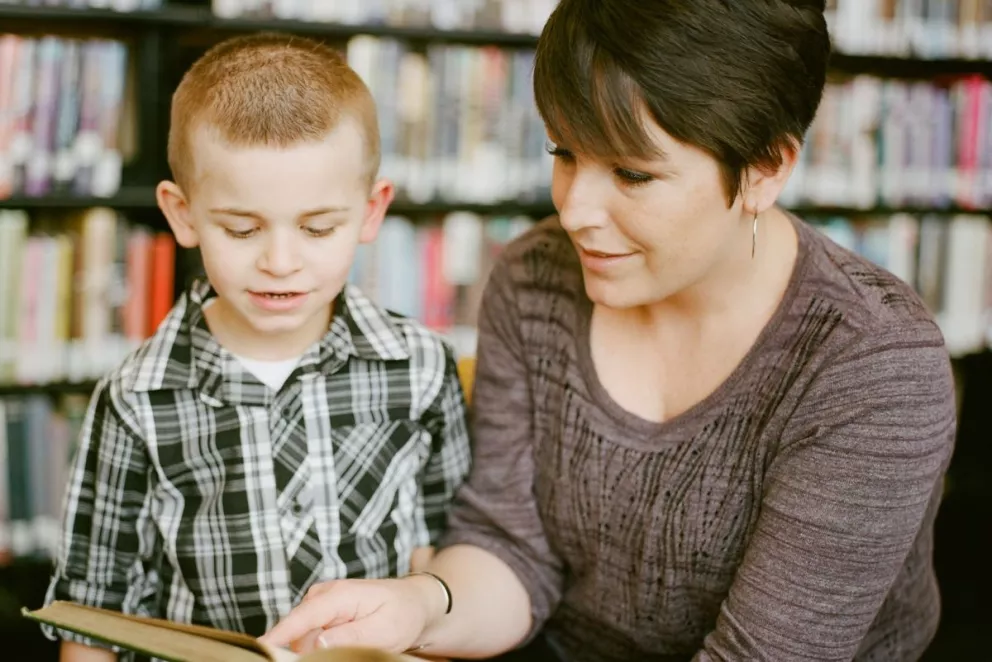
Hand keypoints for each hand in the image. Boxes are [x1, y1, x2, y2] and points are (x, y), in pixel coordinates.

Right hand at [259, 576, 446, 654]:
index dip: (278, 635)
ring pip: (300, 636)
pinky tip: (325, 652)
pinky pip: (307, 636)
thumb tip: (317, 643)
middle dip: (294, 651)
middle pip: (295, 630)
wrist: (414, 601)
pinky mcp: (321, 615)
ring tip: (323, 652)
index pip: (301, 617)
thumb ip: (350, 636)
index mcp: (339, 595)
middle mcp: (323, 596)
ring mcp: (320, 604)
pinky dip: (312, 649)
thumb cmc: (402, 613)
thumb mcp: (383, 630)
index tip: (260, 649)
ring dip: (306, 652)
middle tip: (308, 658)